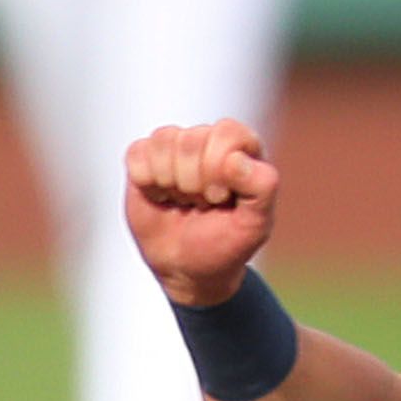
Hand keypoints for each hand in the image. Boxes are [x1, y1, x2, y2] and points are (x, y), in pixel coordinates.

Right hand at [124, 119, 280, 306]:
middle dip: (195, 181)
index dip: (220, 167)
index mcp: (243, 150)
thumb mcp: (256, 225)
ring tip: (184, 200)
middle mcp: (209, 141)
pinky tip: (161, 197)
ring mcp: (175, 147)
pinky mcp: (143, 157)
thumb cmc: (226, 244)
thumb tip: (234, 160)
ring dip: (172, 182)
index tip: (221, 198)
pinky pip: (138, 154)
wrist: (188, 268)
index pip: (228, 132)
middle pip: (193, 139)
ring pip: (164, 141)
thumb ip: (262, 188)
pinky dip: (148, 183)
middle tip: (202, 204)